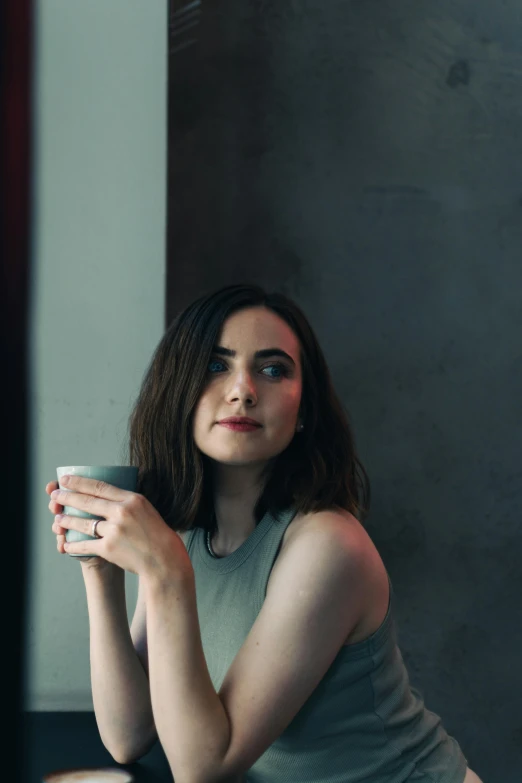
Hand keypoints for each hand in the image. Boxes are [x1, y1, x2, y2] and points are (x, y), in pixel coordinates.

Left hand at [48, 475, 189, 576]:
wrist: (164, 559)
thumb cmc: (157, 535)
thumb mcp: (147, 509)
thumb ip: (129, 502)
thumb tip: (109, 494)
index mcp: (132, 499)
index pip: (99, 486)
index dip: (79, 482)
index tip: (66, 479)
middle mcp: (122, 512)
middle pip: (88, 501)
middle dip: (67, 497)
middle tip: (55, 495)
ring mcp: (115, 530)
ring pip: (84, 523)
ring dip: (67, 521)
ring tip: (57, 519)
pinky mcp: (109, 548)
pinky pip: (85, 545)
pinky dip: (73, 546)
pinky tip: (66, 544)